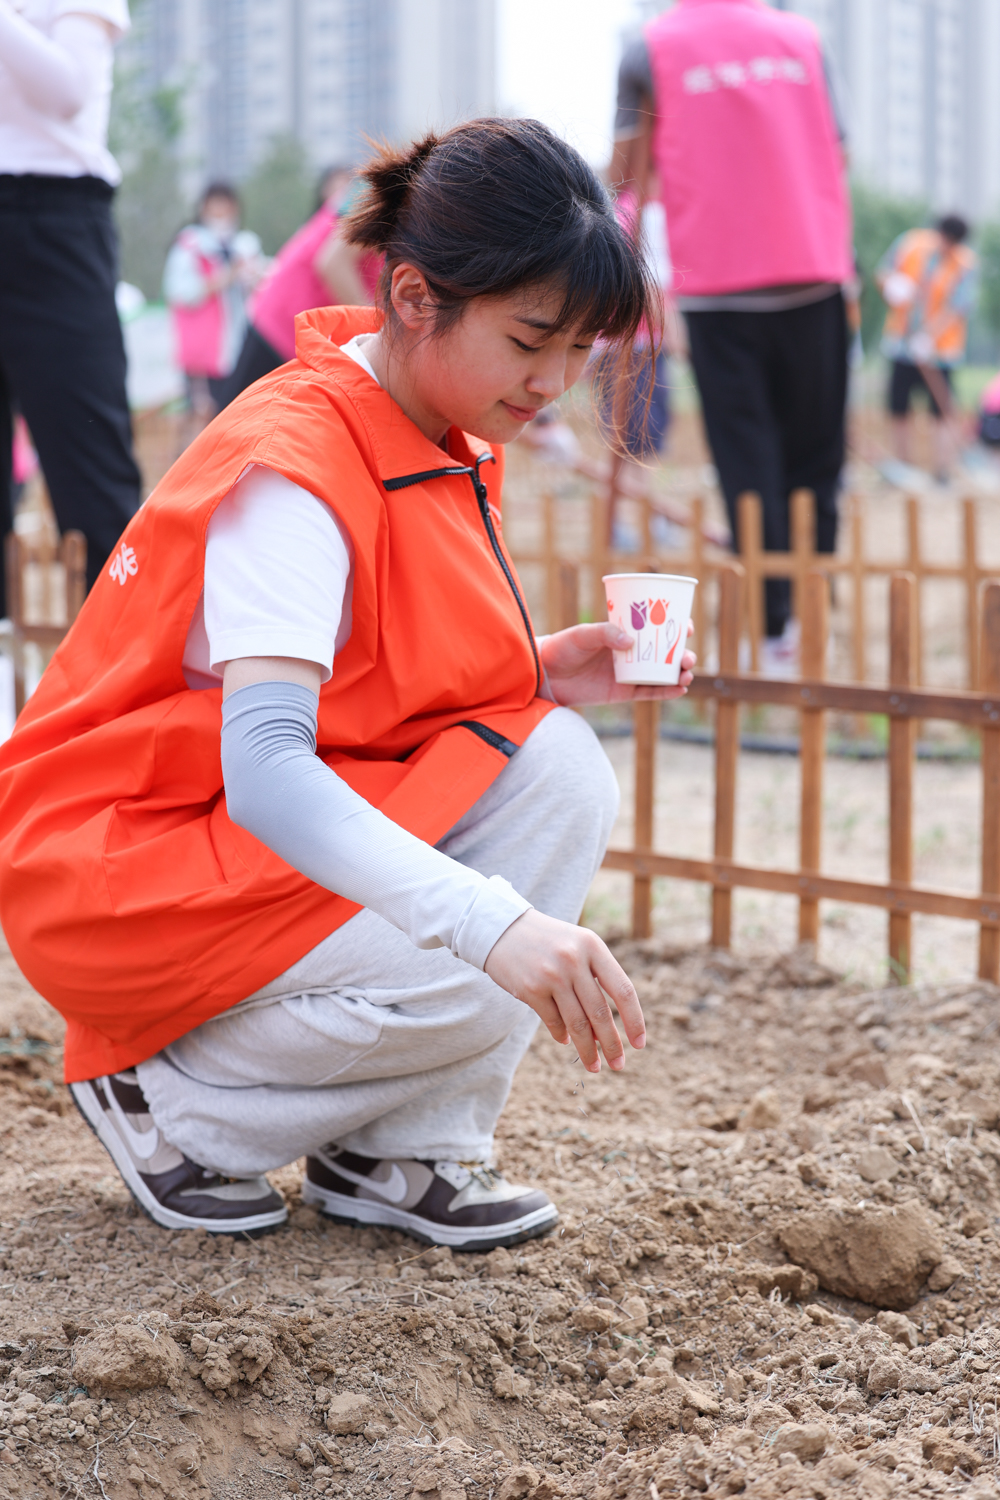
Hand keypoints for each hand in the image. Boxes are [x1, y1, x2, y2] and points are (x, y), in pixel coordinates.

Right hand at [485, 910, 644, 1071]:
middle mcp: (574, 960)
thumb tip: (603, 1034)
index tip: (639, 1044)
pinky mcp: (530, 989)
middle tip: (618, 1065)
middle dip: (612, 1045)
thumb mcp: (578, 948)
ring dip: (587, 1050)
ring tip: (594, 1066)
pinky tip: (566, 1041)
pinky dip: (562, 1036)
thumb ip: (595, 982)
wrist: (502, 929)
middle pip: (601, 1013)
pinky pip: (553, 1022)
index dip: (635, 1020)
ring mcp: (551, 975)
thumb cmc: (549, 942)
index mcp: (593, 946)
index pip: (623, 990)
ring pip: (577, 1024)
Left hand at [540, 620, 694, 704]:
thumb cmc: (562, 648)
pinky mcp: (624, 692)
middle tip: (687, 657)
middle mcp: (631, 653)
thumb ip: (606, 634)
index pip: (656, 627)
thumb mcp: (583, 635)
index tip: (687, 626)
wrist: (546, 676)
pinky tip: (681, 689)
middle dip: (683, 654)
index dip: (676, 626)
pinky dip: (667, 692)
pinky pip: (651, 693)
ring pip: (662, 674)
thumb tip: (631, 643)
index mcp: (625, 633)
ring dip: (680, 673)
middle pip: (665, 653)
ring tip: (686, 674)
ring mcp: (630, 673)